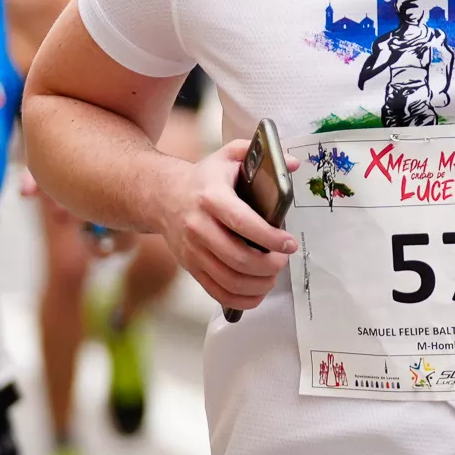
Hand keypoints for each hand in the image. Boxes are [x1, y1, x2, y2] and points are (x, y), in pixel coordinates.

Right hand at [154, 139, 296, 312]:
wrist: (162, 197)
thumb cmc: (202, 180)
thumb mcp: (226, 157)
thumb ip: (256, 154)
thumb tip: (292, 164)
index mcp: (211, 197)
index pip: (242, 222)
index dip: (269, 237)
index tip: (289, 244)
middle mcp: (199, 226)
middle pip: (238, 257)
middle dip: (268, 265)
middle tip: (283, 260)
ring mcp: (193, 250)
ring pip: (229, 280)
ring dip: (258, 284)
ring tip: (273, 276)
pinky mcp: (191, 267)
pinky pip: (217, 292)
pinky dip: (241, 299)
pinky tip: (257, 292)